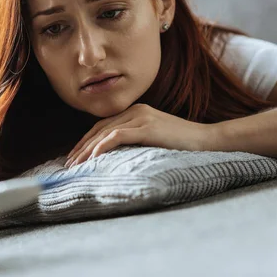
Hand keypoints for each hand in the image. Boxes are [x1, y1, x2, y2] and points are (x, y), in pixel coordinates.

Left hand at [65, 103, 212, 166]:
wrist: (207, 140)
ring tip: (76, 165)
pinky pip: (117, 136)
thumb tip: (114, 155)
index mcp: (136, 112)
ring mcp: (141, 117)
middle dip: (81, 147)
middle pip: (99, 129)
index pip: (102, 126)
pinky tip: (93, 159)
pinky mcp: (147, 127)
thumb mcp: (154, 138)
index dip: (85, 142)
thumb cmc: (182, 144)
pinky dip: (102, 147)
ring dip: (87, 150)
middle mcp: (135, 110)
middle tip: (68, 164)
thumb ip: (136, 139)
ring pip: (105, 133)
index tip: (74, 157)